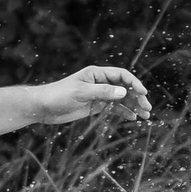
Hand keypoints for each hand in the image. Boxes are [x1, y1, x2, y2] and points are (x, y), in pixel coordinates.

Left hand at [33, 64, 151, 126]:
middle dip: (137, 97)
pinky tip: (133, 118)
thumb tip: (124, 92)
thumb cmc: (59, 95)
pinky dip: (124, 112)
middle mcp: (100, 82)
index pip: (121, 75)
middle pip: (124, 87)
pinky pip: (114, 108)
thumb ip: (103, 92)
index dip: (134, 83)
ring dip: (133, 106)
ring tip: (145, 116)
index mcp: (96, 73)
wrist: (43, 107)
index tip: (143, 93)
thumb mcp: (81, 93)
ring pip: (121, 99)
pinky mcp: (96, 105)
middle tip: (147, 108)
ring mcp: (99, 94)